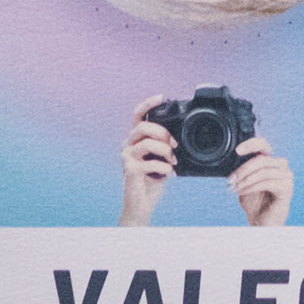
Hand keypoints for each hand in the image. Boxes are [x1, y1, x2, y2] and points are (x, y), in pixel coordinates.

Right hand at [116, 96, 173, 226]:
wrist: (142, 205)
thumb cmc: (152, 180)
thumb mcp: (161, 159)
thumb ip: (164, 147)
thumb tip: (177, 139)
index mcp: (135, 140)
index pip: (137, 115)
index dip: (148, 104)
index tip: (161, 97)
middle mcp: (128, 145)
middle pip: (142, 126)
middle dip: (163, 132)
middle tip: (175, 145)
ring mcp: (126, 157)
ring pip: (147, 143)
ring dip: (165, 151)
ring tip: (173, 161)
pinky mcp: (129, 169)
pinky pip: (150, 162)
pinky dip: (164, 167)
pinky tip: (168, 173)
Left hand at [229, 135, 293, 226]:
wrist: (261, 223)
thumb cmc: (254, 204)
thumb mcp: (244, 183)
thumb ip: (241, 171)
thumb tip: (230, 160)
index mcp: (271, 161)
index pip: (263, 144)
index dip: (251, 144)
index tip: (237, 151)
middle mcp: (281, 166)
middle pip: (261, 159)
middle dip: (243, 169)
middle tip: (231, 180)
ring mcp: (286, 177)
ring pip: (263, 171)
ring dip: (246, 180)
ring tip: (235, 188)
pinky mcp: (286, 188)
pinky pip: (267, 182)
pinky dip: (252, 187)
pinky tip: (243, 192)